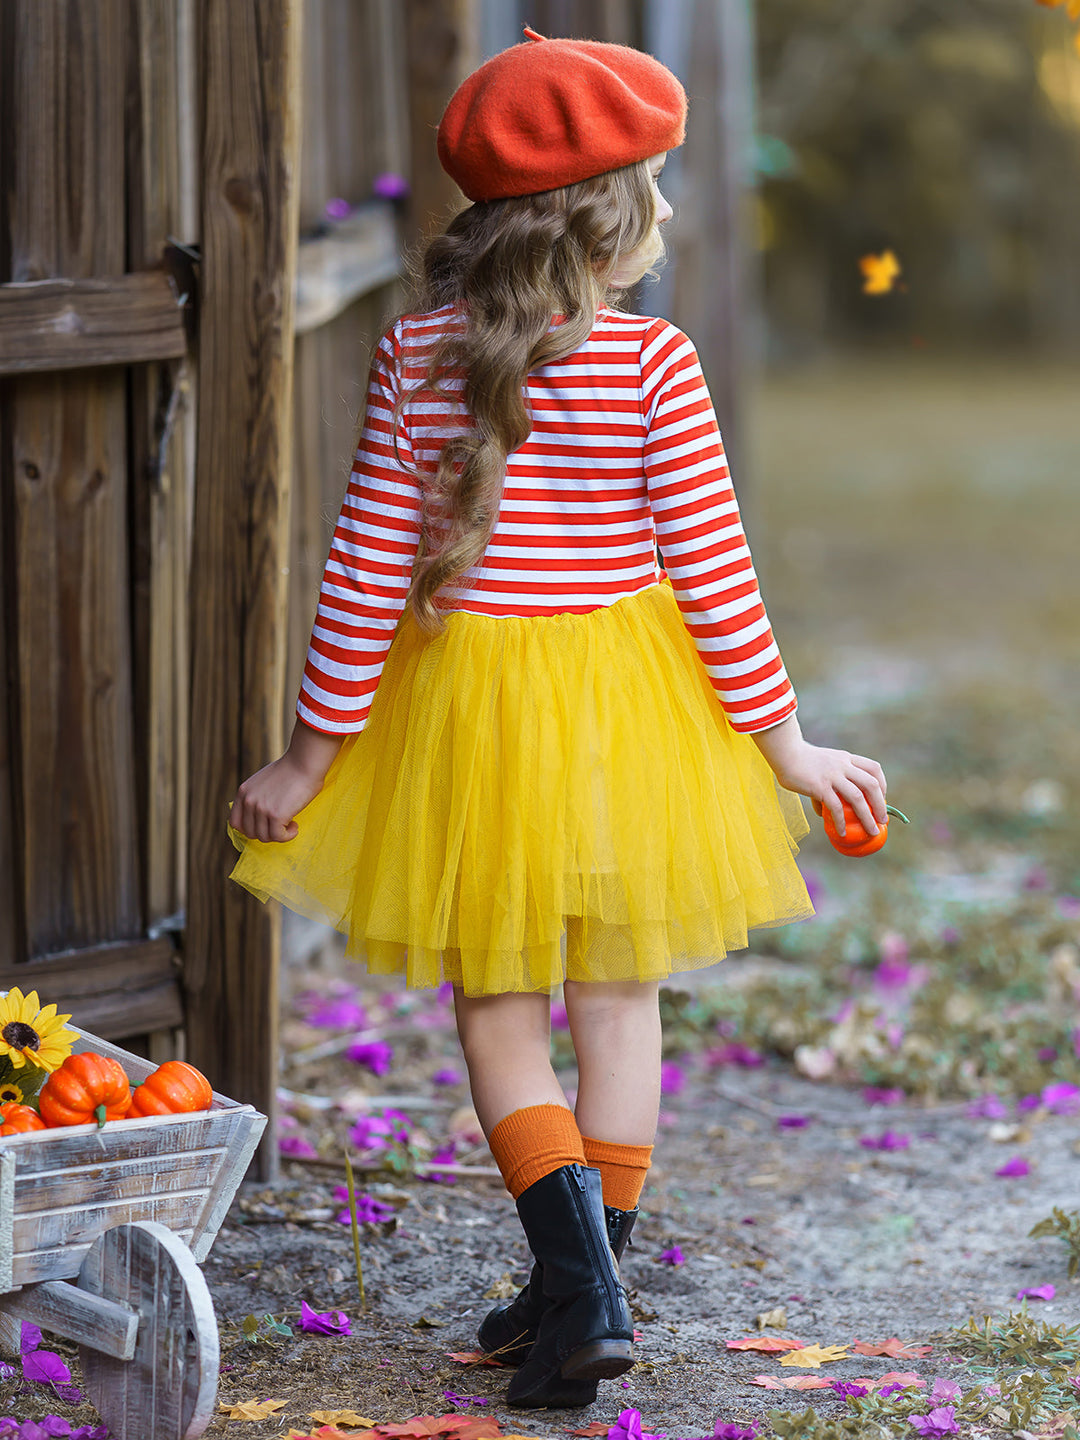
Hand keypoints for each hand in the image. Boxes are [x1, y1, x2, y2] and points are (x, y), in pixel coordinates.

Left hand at [229, 720, 342, 842]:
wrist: (304, 762)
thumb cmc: (291, 770)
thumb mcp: (263, 781)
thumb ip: (257, 797)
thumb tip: (260, 816)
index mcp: (243, 792)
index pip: (235, 822)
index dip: (250, 829)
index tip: (264, 826)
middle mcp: (248, 801)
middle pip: (250, 833)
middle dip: (266, 833)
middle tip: (280, 825)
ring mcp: (261, 808)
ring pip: (264, 837)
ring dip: (279, 835)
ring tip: (291, 824)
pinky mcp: (276, 815)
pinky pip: (278, 837)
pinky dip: (288, 836)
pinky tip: (295, 826)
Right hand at [751, 715, 886, 836]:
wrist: (785, 753)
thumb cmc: (799, 761)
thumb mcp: (821, 767)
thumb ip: (827, 786)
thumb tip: (824, 813)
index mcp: (846, 759)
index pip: (874, 768)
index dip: (882, 784)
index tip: (881, 798)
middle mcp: (843, 766)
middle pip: (871, 784)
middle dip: (880, 804)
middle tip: (882, 820)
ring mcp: (832, 776)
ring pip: (858, 797)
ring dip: (867, 816)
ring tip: (872, 831)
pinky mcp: (820, 786)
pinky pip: (835, 807)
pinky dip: (841, 822)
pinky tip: (842, 832)